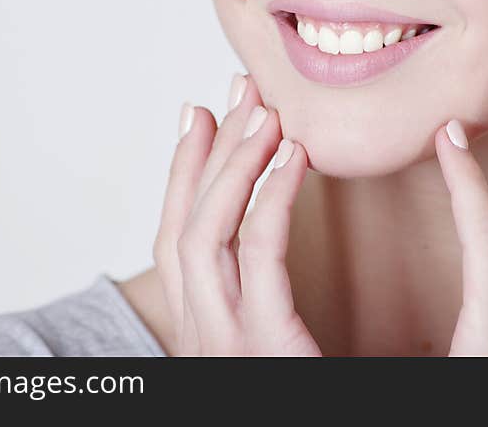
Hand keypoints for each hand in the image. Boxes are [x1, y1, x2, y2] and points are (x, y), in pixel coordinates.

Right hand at [152, 72, 320, 355]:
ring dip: (234, 161)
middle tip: (239, 90)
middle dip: (211, 148)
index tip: (197, 117)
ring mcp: (223, 342)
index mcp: (200, 330)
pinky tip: (293, 157)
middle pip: (186, 222)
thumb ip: (262, 303)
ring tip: (264, 112)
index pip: (175, 238)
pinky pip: (258, 251)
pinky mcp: (264, 345)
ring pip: (207, 230)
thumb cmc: (312, 397)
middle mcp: (199, 335)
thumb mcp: (274, 345)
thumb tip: (263, 247)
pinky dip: (272, 195)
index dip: (182, 170)